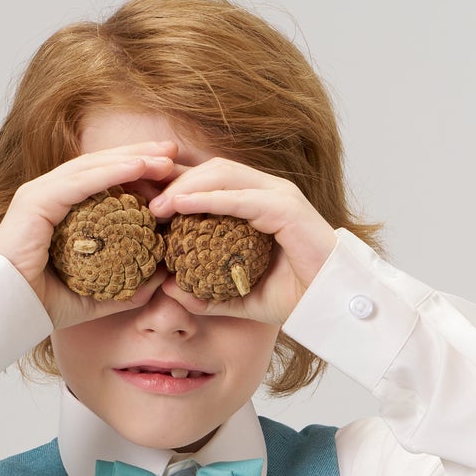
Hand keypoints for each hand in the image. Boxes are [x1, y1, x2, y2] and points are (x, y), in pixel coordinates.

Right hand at [0, 142, 182, 330]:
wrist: (5, 315)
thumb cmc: (41, 306)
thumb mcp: (96, 295)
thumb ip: (128, 287)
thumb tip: (162, 278)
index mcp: (58, 211)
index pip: (103, 182)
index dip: (137, 173)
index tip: (170, 174)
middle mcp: (48, 195)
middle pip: (101, 166)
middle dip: (140, 156)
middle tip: (175, 153)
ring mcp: (39, 194)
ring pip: (93, 167)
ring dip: (132, 159)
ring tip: (166, 157)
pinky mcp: (35, 200)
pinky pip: (80, 181)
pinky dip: (112, 172)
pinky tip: (140, 167)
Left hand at [146, 159, 337, 325]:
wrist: (332, 306)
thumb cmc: (294, 297)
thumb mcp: (238, 297)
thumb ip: (205, 293)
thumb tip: (168, 288)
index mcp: (255, 203)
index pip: (208, 181)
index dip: (174, 186)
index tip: (143, 202)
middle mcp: (266, 191)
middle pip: (210, 169)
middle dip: (173, 179)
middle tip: (143, 201)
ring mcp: (277, 194)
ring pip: (221, 173)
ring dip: (185, 185)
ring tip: (157, 205)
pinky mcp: (286, 207)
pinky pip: (239, 196)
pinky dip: (207, 197)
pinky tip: (180, 205)